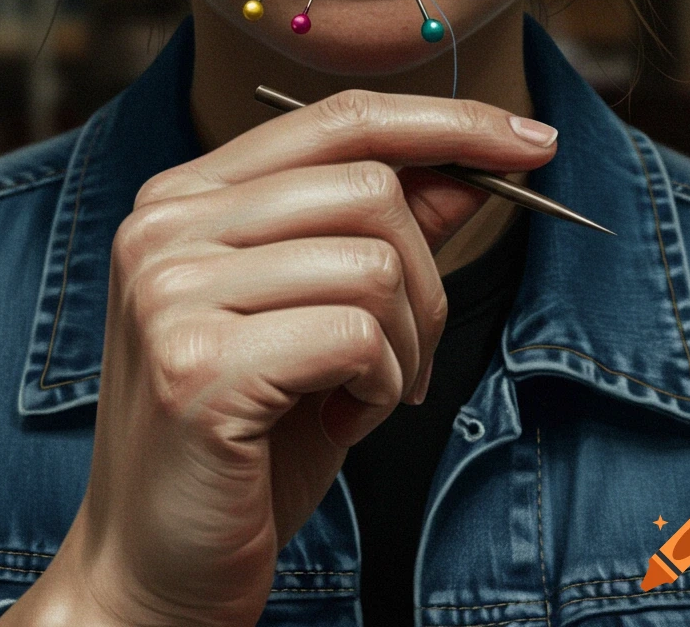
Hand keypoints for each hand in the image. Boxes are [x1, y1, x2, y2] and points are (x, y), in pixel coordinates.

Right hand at [4, 89, 555, 626]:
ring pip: (374, 263)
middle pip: (370, 188)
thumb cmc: (246, 441)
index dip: (447, 121)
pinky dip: (383, 385)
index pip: (339, 119)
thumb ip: (381, 234)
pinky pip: (357, 336)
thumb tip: (464, 168)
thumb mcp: (321, 319)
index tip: (531, 140)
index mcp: (188, 197)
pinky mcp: (196, 364)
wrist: (158, 570)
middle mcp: (166, 226)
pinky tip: (342, 420)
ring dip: (407, 343)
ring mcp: (171, 290)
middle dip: (430, 278)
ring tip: (370, 394)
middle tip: (413, 355)